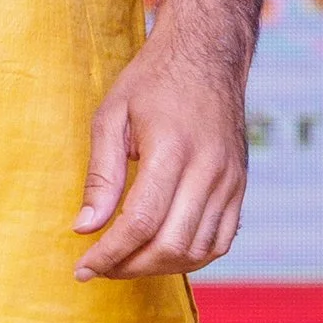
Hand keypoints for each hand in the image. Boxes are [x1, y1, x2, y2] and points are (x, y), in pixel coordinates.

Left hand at [74, 18, 250, 277]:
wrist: (208, 55)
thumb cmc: (153, 81)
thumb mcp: (111, 116)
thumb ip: (100, 175)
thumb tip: (85, 228)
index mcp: (172, 149)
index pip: (141, 222)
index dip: (110, 253)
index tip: (83, 268)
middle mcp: (209, 169)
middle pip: (171, 244)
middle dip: (129, 266)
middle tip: (99, 266)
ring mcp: (230, 180)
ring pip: (198, 250)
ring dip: (158, 267)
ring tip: (125, 261)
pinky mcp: (240, 187)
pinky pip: (220, 241)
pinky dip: (190, 257)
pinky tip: (160, 252)